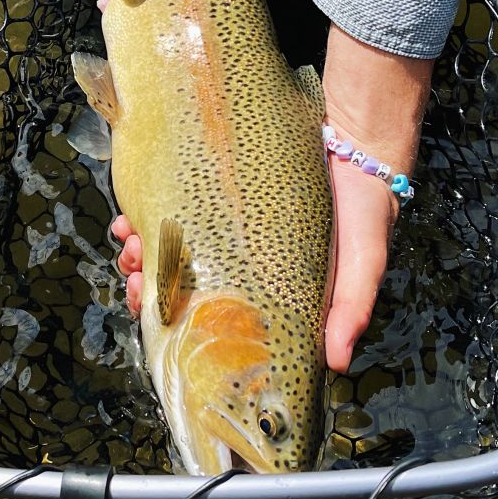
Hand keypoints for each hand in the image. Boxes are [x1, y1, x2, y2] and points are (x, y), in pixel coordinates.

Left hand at [111, 27, 432, 373]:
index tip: (156, 319)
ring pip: (170, 248)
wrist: (361, 134)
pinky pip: (170, 206)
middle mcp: (242, 263)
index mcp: (269, 292)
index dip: (182, 325)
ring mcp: (225, 226)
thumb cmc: (367, 208)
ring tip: (131, 244)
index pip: (219, 321)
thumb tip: (337, 364)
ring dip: (143, 252)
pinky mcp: (215, 190)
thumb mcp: (366, 258)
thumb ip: (352, 306)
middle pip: (182, 287)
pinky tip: (132, 216)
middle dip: (151, 289)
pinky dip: (147, 214)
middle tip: (134, 281)